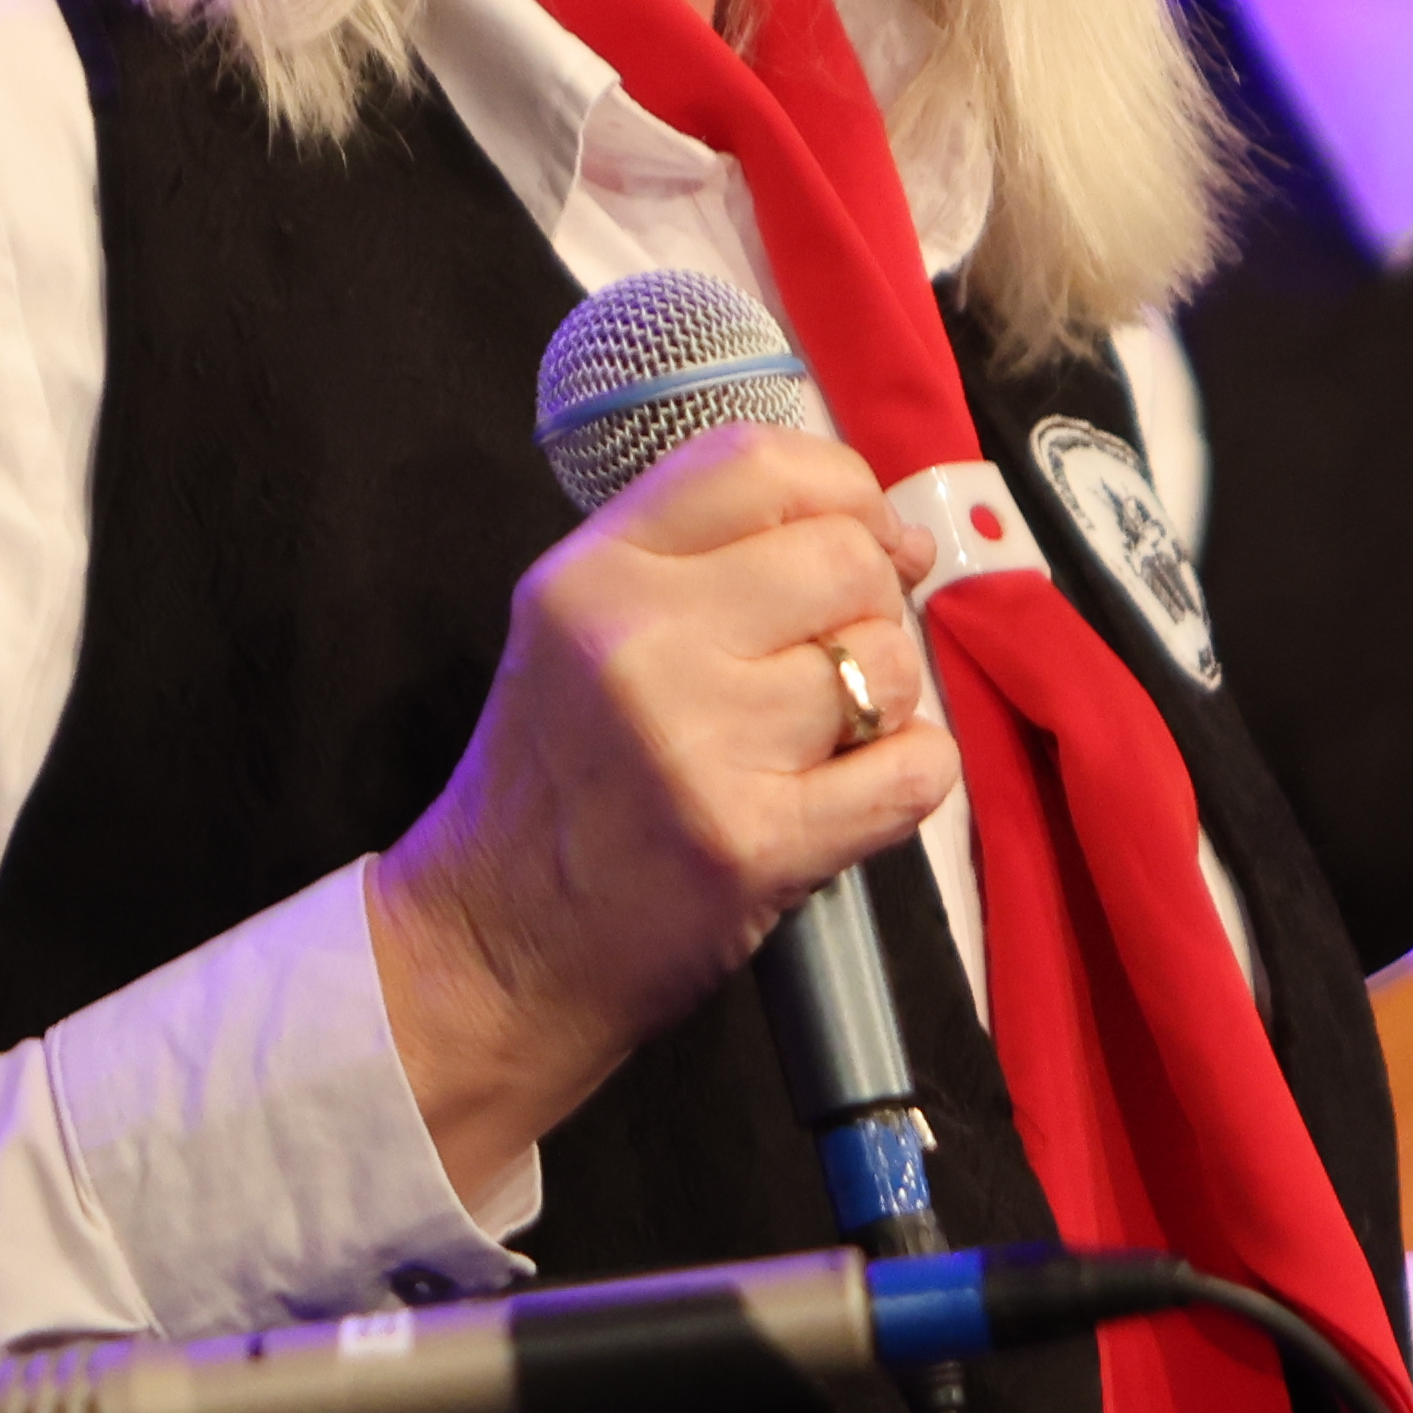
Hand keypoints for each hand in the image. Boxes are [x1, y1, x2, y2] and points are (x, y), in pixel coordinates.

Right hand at [367, 424, 959, 1207]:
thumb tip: (895, 536)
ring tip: (818, 745)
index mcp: (595, 575)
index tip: (868, 537)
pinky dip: (910, 779)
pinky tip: (851, 795)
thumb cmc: (557, 785)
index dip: (844, 488)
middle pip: (843, 560)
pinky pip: (914, 771)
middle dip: (869, 609)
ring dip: (884, 704)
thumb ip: (713, 560)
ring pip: (887, 665)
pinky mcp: (756, 843)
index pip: (759, 465)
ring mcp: (700, 744)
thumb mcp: (584, 631)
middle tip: (830, 667)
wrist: (498, 948)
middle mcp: (639, 643)